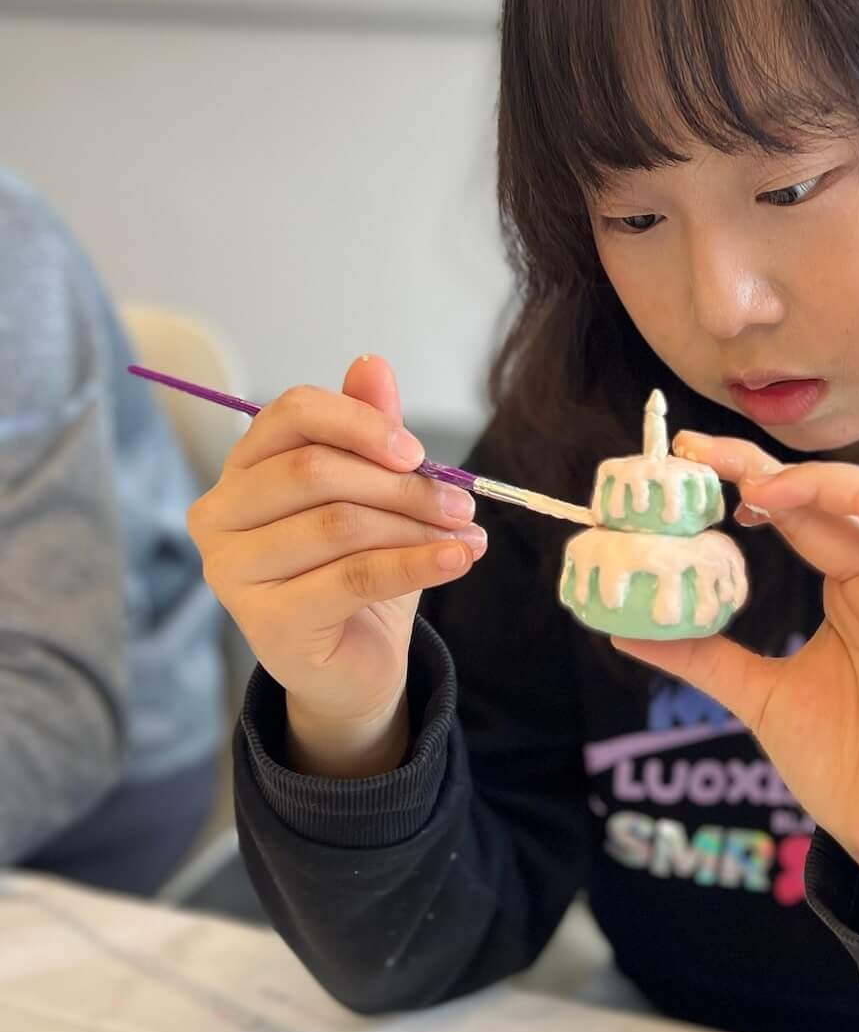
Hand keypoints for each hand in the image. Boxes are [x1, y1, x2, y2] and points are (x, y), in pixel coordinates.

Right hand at [188, 355, 487, 775]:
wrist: (352, 667)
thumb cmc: (356, 571)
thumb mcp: (371, 496)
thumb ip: (367, 433)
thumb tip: (371, 364)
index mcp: (241, 470)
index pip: (291, 415)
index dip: (360, 423)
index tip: (417, 452)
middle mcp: (219, 516)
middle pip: (316, 472)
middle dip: (402, 485)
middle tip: (462, 505)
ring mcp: (232, 573)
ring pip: (338, 525)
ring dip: (416, 528)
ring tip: (466, 538)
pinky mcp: (266, 623)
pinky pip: (353, 578)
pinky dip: (416, 564)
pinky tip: (458, 560)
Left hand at [617, 433, 858, 935]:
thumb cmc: (846, 768)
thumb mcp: (759, 697)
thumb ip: (703, 658)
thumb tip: (624, 630)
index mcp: (847, 592)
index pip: (799, 511)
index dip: (748, 477)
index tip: (686, 461)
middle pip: (834, 495)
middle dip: (765, 466)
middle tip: (696, 454)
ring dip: (826, 481)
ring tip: (757, 489)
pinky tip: (846, 504)